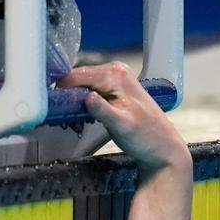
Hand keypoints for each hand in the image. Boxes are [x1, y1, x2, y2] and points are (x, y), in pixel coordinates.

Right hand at [57, 62, 190, 174]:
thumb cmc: (146, 138)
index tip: (56, 108)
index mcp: (116, 74)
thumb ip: (103, 111)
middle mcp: (115, 70)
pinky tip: (84, 117)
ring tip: (75, 120)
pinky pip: (89, 90)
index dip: (62, 91)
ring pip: (81, 85)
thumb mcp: (121, 126)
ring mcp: (115, 79)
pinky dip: (82, 103)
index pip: (75, 75)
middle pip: (76, 79)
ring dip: (74, 101)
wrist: (163, 149)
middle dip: (68, 97)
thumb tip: (87, 97)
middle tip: (67, 118)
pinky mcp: (114, 89)